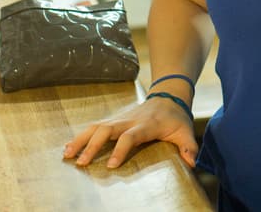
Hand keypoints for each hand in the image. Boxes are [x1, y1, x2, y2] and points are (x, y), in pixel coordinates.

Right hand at [63, 98, 198, 168]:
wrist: (168, 95)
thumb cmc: (175, 117)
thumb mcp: (185, 130)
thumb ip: (189, 146)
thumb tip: (193, 162)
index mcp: (146, 125)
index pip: (130, 136)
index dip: (120, 149)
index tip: (111, 165)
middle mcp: (129, 120)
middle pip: (106, 130)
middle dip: (92, 145)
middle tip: (81, 163)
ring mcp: (119, 118)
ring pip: (95, 126)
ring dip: (80, 139)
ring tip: (66, 155)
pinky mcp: (113, 119)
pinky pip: (93, 126)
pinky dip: (80, 136)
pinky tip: (68, 147)